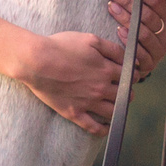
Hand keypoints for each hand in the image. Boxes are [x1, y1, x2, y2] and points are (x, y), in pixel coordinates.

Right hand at [0, 0, 165, 134]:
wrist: (31, 59)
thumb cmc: (57, 44)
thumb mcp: (86, 38)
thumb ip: (108, 46)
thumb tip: (124, 49)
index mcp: (107, 68)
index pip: (130, 77)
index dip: (133, 77)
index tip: (133, 76)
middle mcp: (102, 88)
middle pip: (124, 97)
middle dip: (126, 95)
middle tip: (124, 93)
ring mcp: (87, 102)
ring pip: (111, 114)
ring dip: (116, 113)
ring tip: (115, 111)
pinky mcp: (71, 112)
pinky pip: (91, 125)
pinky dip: (100, 128)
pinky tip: (103, 127)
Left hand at [104, 0, 165, 81]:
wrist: (139, 61)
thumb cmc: (143, 31)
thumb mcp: (151, 14)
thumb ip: (157, 0)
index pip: (158, 3)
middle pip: (147, 16)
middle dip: (128, 1)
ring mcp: (158, 51)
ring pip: (143, 33)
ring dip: (126, 18)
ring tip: (112, 7)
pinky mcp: (148, 64)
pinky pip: (139, 52)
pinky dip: (128, 40)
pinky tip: (118, 31)